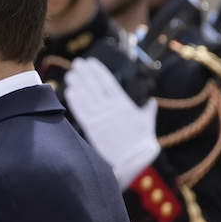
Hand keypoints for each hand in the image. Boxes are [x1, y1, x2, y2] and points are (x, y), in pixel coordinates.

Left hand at [64, 57, 160, 187]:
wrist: (133, 159)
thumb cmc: (142, 140)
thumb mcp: (147, 121)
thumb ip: (148, 109)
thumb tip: (151, 101)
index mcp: (124, 103)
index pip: (109, 82)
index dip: (98, 71)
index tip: (91, 62)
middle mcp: (110, 107)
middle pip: (94, 86)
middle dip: (85, 74)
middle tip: (77, 63)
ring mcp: (100, 117)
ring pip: (85, 96)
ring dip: (77, 84)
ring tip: (70, 75)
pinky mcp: (91, 128)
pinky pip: (80, 111)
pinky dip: (74, 100)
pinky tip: (69, 91)